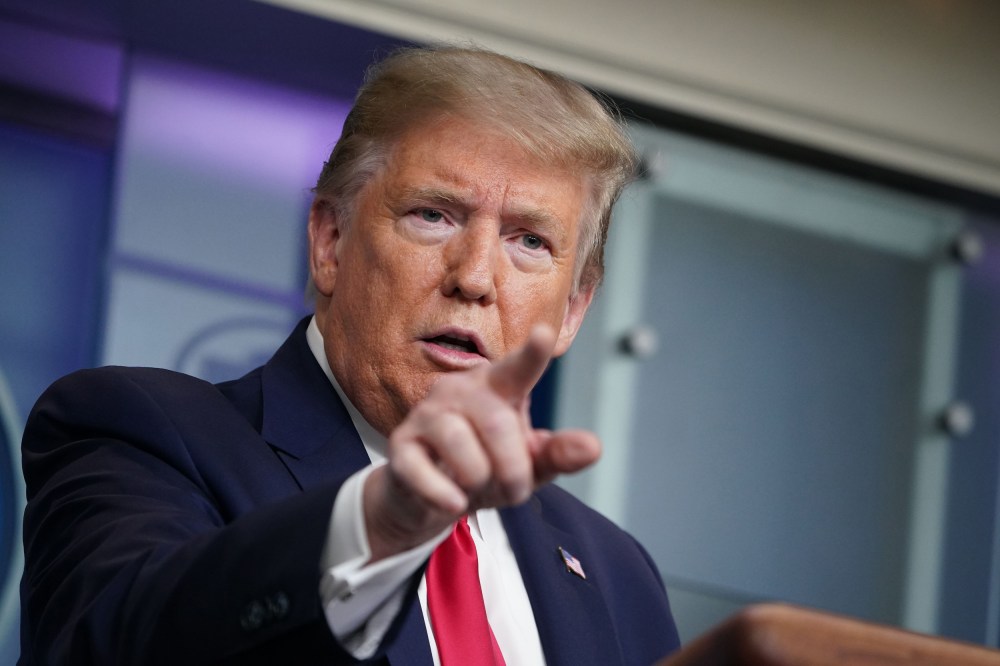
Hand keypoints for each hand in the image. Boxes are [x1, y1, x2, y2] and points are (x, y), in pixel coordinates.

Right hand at [362, 325, 600, 560]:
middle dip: (513, 470)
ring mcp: (427, 414)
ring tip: (478, 490)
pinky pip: (421, 470)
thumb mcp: (528, 465)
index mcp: (497, 387)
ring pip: (460, 444)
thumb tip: (593, 447)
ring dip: (480, 480)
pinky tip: (453, 502)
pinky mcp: (401, 446)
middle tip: (515, 491)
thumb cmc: (487, 468)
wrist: (432, 497)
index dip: (531, 353)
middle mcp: (460, 390)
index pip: (517, 368)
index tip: (544, 334)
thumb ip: (558, 454)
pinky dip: (442, 494)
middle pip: (497, 424)